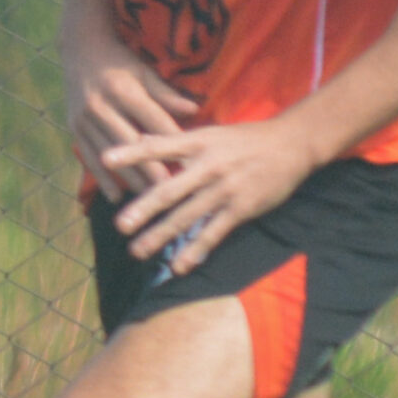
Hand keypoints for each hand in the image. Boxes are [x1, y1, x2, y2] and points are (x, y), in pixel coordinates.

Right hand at [67, 35, 198, 199]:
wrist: (80, 49)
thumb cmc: (120, 61)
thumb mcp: (144, 72)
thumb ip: (166, 94)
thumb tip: (195, 110)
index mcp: (123, 90)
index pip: (152, 121)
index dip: (171, 142)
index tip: (188, 163)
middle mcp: (101, 106)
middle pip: (131, 143)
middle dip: (150, 168)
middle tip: (170, 191)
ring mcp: (84, 119)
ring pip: (110, 155)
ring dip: (129, 178)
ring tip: (148, 201)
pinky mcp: (74, 128)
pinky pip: (89, 157)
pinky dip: (102, 178)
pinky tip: (116, 197)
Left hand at [104, 115, 319, 272]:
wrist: (292, 145)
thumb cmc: (246, 138)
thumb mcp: (210, 132)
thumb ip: (175, 140)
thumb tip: (141, 138)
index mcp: (198, 142)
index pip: (159, 146)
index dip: (132, 152)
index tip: (105, 159)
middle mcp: (208, 165)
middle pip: (170, 189)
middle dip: (144, 209)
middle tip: (120, 224)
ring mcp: (225, 189)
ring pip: (188, 216)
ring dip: (162, 235)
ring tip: (138, 251)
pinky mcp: (241, 208)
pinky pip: (214, 233)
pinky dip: (197, 250)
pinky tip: (180, 266)